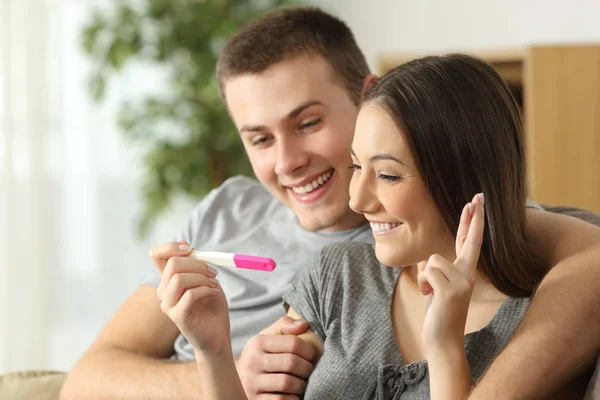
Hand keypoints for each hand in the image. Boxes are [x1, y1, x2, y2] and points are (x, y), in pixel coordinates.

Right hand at [150, 241, 230, 355]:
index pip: (156, 255)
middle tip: (213, 272)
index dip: (171, 247)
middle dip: (197, 263)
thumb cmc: (211, 306)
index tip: (190, 249)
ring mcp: (168, 304)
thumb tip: (185, 244)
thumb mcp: (205, 279)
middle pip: (173, 264)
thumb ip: (195, 264)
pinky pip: (189, 295)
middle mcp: (164, 291)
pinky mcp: (178, 316)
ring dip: (202, 277)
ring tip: (214, 284)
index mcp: (168, 279)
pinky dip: (205, 290)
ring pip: (179, 279)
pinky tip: (214, 293)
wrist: (218, 335)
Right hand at [237, 316, 314, 399]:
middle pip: (292, 363)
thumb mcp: (267, 338)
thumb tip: (304, 324)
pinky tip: (293, 394)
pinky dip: (293, 398)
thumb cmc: (260, 357)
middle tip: (309, 371)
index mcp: (257, 343)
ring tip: (301, 383)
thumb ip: (284, 327)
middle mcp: (252, 362)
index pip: (293, 343)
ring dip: (301, 384)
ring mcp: (251, 383)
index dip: (308, 350)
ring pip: (288, 383)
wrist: (235, 381)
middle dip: (307, 368)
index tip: (311, 356)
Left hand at [419, 193, 484, 354]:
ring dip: (425, 276)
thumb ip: (439, 270)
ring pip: (432, 260)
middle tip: (477, 195)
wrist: (443, 340)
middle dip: (473, 217)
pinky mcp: (452, 291)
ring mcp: (462, 282)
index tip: (478, 200)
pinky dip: (423, 284)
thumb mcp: (439, 286)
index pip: (470, 241)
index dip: (474, 221)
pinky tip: (431, 298)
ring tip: (432, 293)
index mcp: (465, 272)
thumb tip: (431, 260)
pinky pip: (427, 271)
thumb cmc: (439, 312)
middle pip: (469, 240)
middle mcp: (468, 274)